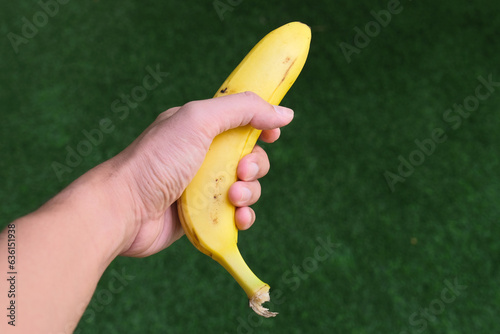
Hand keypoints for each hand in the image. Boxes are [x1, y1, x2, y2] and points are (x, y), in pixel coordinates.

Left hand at [108, 92, 293, 256]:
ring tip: (232, 198)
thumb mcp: (199, 120)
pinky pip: (235, 214)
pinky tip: (238, 218)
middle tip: (241, 172)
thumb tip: (285, 112)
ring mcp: (201, 186)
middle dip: (255, 165)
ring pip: (245, 187)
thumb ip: (243, 110)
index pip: (240, 122)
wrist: (124, 210)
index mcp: (198, 127)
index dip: (261, 127)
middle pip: (248, 157)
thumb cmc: (158, 160)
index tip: (272, 135)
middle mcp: (201, 155)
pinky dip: (243, 216)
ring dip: (249, 192)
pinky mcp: (202, 215)